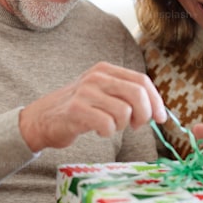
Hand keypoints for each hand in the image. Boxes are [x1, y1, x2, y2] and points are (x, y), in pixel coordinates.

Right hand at [19, 62, 166, 151]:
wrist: (42, 119)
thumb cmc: (79, 109)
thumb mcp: (103, 94)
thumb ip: (127, 96)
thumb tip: (158, 112)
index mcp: (106, 69)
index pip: (142, 81)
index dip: (156, 101)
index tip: (160, 118)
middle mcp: (96, 76)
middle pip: (137, 94)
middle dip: (144, 114)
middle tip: (136, 126)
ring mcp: (85, 92)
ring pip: (124, 111)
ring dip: (122, 125)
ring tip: (110, 126)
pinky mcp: (76, 110)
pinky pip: (107, 125)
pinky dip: (107, 132)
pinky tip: (98, 130)